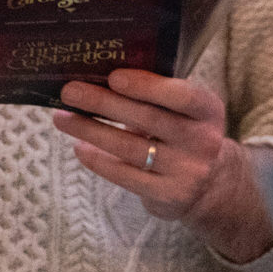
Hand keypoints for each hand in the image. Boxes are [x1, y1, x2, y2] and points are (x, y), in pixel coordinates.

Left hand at [55, 69, 272, 261]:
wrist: (210, 184)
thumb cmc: (181, 131)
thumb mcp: (182, 111)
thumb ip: (154, 94)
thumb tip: (97, 75)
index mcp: (208, 110)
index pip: (183, 96)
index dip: (148, 86)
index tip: (113, 77)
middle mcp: (203, 141)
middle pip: (147, 119)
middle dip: (103, 103)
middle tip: (69, 92)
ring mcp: (188, 171)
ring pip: (130, 148)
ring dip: (90, 131)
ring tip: (62, 118)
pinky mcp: (169, 195)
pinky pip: (126, 176)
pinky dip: (98, 161)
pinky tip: (79, 147)